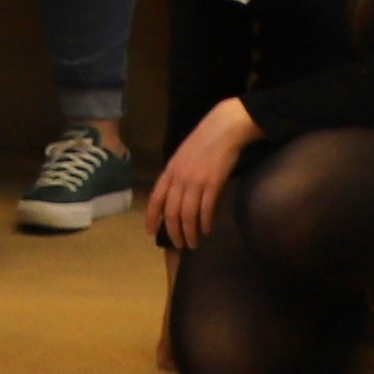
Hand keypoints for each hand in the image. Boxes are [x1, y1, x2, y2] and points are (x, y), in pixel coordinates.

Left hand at [147, 98, 257, 251]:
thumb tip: (174, 197)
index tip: (150, 232)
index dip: (151, 217)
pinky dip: (205, 223)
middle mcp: (179, 178)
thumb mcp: (182, 157)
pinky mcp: (212, 184)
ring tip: (193, 243)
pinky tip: (206, 230)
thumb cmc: (203, 142)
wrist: (223, 129)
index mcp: (169, 171)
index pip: (155, 199)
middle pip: (171, 212)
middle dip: (173, 232)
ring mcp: (195, 181)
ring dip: (189, 232)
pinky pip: (206, 209)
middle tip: (179, 245)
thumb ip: (176, 176)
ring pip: (187, 215)